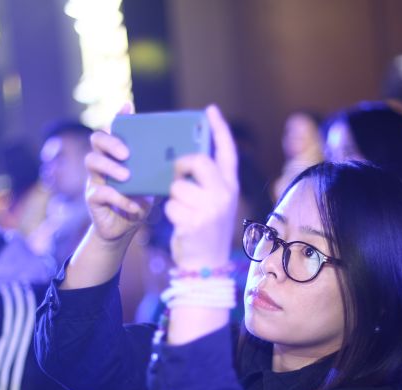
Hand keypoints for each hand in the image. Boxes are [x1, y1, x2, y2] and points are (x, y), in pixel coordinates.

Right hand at [84, 103, 153, 244]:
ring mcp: (94, 179)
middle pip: (96, 140)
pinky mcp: (92, 198)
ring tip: (127, 176)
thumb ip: (155, 170)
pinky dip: (118, 198)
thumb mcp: (149, 184)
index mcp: (117, 155)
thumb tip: (178, 157)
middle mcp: (103, 162)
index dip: (119, 117)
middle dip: (111, 142)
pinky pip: (100, 192)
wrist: (125, 229)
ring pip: (92, 161)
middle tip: (126, 153)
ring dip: (110, 167)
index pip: (114, 130)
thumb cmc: (139, 202)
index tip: (128, 107)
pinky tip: (133, 204)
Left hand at [163, 104, 239, 269]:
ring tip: (185, 213)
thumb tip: (188, 157)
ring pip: (178, 187)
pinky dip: (170, 214)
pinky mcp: (194, 222)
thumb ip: (208, 181)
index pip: (226, 151)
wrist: (207, 266)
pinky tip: (181, 225)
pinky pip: (171, 206)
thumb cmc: (206, 230)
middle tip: (178, 174)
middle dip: (182, 166)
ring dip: (175, 199)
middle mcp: (225, 195)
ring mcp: (211, 209)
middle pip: (197, 161)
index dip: (218, 128)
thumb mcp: (216, 203)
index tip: (209, 110)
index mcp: (231, 186)